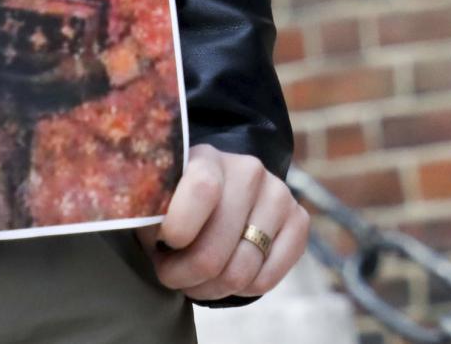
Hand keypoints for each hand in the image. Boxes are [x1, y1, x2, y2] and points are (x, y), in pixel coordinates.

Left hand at [138, 144, 309, 301]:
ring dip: (210, 288)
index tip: (163, 246)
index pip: (201, 190)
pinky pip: (267, 279)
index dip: (178, 229)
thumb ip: (151, 215)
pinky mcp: (299, 220)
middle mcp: (249, 171)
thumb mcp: (156, 202)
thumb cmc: (177, 205)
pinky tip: (226, 275)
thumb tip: (156, 238)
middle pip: (215, 251)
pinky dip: (240, 291)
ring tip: (195, 278)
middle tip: (172, 274)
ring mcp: (278, 194)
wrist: (219, 195)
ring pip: (241, 272)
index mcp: (208, 158)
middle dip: (185, 276)